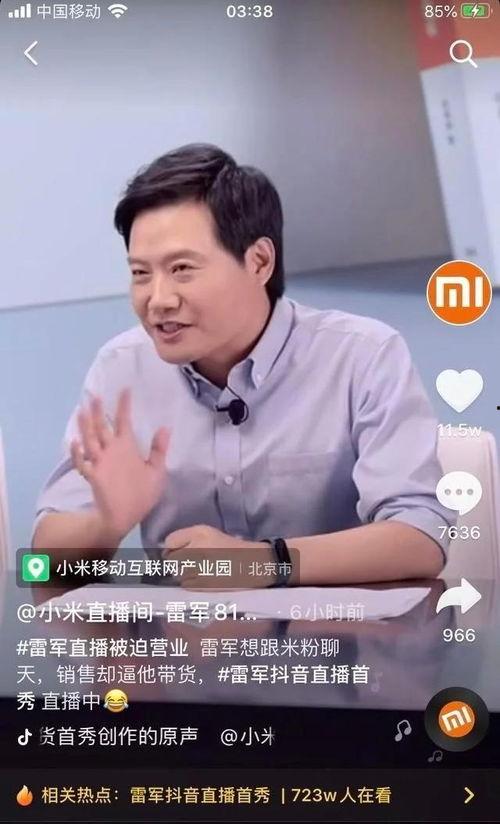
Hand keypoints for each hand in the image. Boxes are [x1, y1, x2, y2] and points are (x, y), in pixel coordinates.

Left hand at [70, 388, 168, 540]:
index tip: (124, 389)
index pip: (125, 421)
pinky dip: (76, 451)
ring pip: (89, 439)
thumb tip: (164, 428)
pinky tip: (73, 442)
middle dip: (98, 409)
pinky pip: (80, 461)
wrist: (122, 516)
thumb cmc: (142, 495)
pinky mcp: (90, 474)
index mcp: (127, 448)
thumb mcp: (157, 472)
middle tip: (93, 395)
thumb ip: (159, 450)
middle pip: (102, 426)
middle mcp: (110, 451)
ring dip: (84, 424)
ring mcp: (98, 462)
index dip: (124, 404)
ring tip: (81, 410)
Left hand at [163, 524, 274, 588]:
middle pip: (172, 560)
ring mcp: (201, 567)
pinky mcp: (205, 583)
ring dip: (185, 575)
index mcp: (200, 533)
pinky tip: (205, 579)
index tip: (178, 552)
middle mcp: (199, 548)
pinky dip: (191, 584)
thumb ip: (186, 539)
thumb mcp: (209, 534)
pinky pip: (186, 584)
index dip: (171, 549)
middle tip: (192, 564)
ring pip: (178, 574)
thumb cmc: (230, 548)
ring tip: (201, 571)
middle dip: (178, 563)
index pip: (170, 542)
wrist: (254, 564)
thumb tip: (164, 553)